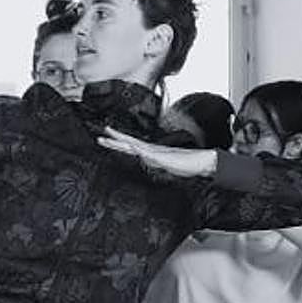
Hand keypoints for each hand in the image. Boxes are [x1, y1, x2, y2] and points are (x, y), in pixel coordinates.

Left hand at [97, 127, 217, 178]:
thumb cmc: (186, 164)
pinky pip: (149, 153)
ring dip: (122, 141)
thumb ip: (156, 163)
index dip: (118, 142)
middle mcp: (152, 150)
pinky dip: (139, 149)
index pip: (130, 146)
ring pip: (135, 145)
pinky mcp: (164, 157)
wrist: (202, 162)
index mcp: (151, 152)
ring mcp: (157, 153)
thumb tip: (147, 163)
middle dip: (114, 139)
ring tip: (109, 136)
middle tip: (99, 136)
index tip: (105, 138)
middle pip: (129, 143)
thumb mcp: (166, 166)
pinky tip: (131, 146)